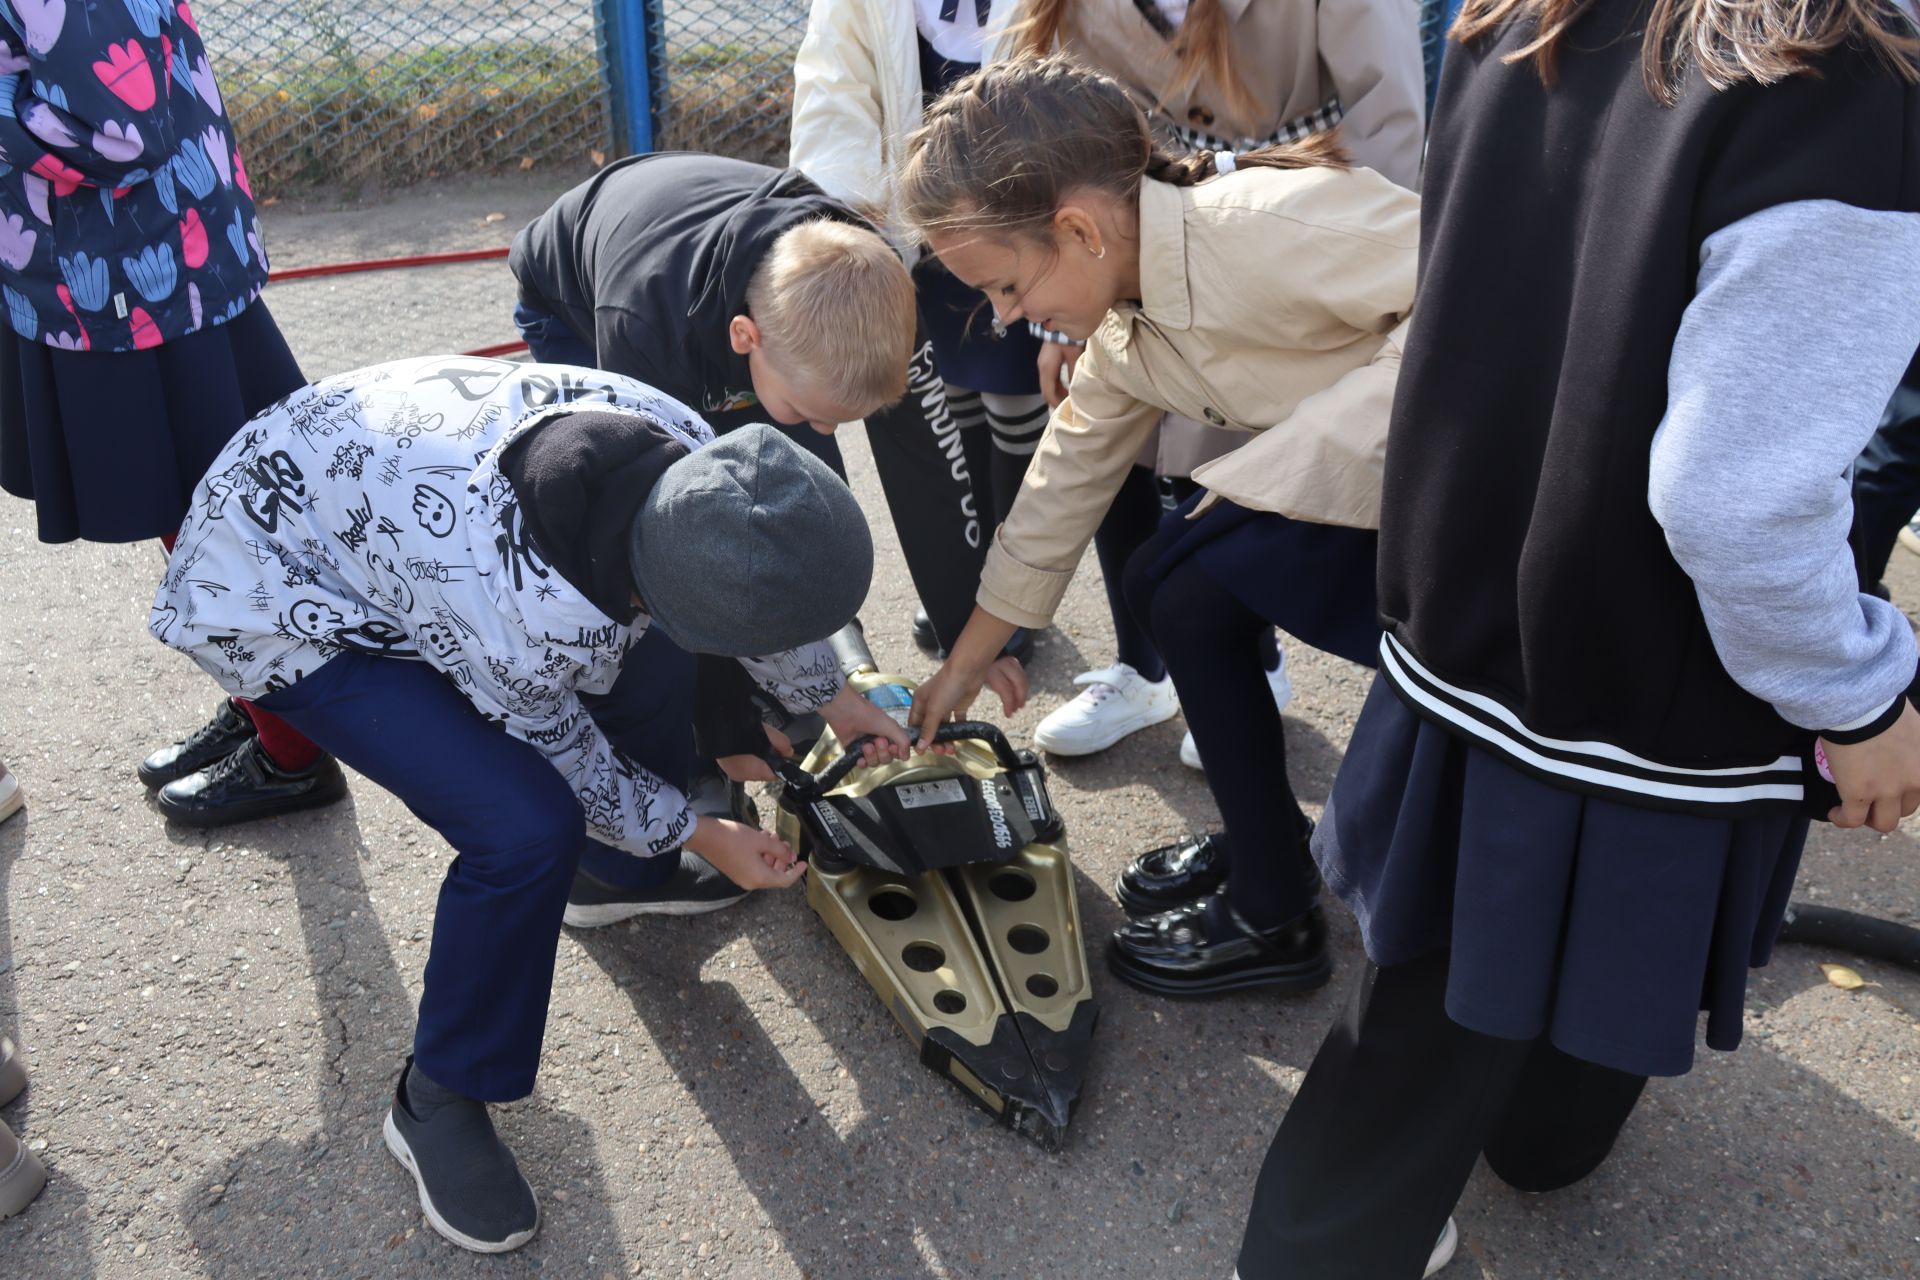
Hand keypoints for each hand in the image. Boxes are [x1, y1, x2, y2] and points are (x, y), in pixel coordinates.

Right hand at [684, 815, 805, 889]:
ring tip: (771, 837)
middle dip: (781, 858)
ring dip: (771, 854)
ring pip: (764, 868)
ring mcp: (742, 878)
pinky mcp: (735, 871)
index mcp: (759, 878)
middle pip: (774, 874)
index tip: (803, 862)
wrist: (705, 836)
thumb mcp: (761, 841)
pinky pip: (754, 867)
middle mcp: (751, 882)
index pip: (784, 880)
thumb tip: (789, 857)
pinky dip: (761, 855)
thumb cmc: (733, 838)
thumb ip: (779, 850)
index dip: (796, 872)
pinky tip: (760, 840)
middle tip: (783, 842)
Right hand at [717, 723, 794, 784]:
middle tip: (765, 742)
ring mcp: (731, 771)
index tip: (780, 752)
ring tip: (752, 741)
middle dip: (766, 759)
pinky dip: (742, 756)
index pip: (774, 774)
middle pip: (761, 771)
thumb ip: (783, 745)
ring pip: (749, 767)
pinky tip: (742, 743)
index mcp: (756, 773)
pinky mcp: (723, 765)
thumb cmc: (747, 731)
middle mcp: (743, 776)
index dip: (779, 763)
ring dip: (753, 757)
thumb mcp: (771, 735)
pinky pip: (738, 762)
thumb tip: (789, 753)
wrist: (719, 724)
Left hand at [821, 683, 915, 766]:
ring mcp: (867, 746)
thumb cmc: (866, 714)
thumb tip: (906, 756)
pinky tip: (861, 758)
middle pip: (887, 759)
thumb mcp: (890, 726)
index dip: (896, 752)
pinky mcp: (854, 751)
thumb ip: (903, 740)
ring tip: (866, 745)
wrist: (844, 712)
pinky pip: (862, 764)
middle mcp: (879, 741)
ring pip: (875, 762)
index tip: (893, 747)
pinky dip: (862, 763)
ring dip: (872, 756)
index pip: (898, 751)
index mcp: (889, 734)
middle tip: (878, 741)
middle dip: (883, 752)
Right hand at [908, 608, 1025, 746]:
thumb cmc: (947, 684)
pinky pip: (956, 722)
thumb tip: (921, 746)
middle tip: (941, 752)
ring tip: (951, 749)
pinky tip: (959, 740)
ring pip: (943, 727)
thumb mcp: (934, 709)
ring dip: (946, 738)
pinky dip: (958, 731)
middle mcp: (931, 704)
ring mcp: (945, 705)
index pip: (915, 724)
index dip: (917, 738)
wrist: (969, 670)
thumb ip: (928, 729)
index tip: (922, 751)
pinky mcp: (958, 706)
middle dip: (934, 741)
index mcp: (919, 702)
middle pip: (930, 728)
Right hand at [1037, 342, 1082, 410]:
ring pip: (1048, 384)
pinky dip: (1057, 385)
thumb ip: (1073, 373)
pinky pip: (1050, 378)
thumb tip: (1075, 389)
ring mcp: (1043, 364)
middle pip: (1046, 390)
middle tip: (1068, 406)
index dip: (1056, 403)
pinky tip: (1066, 387)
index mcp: (1047, 368)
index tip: (1065, 409)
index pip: (1048, 393)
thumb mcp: (1073, 356)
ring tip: (1069, 398)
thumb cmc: (1066, 337)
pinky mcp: (1047, 360)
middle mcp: (1042, 367)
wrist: (1058, 321)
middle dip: (1056, 400)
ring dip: (1057, 392)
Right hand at [1824, 701, 1919, 832]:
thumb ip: (1914, 747)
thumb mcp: (1914, 729)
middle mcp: (1915, 784)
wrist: (1861, 705)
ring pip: (1883, 822)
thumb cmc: (1884, 707)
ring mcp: (1887, 792)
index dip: (1904, 794)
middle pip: (1905, 810)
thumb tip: (1902, 748)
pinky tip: (1835, 812)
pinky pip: (1851, 819)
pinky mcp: (1859, 794)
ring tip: (1853, 809)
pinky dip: (1842, 819)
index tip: (1890, 791)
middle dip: (1888, 807)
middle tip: (1872, 799)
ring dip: (1869, 817)